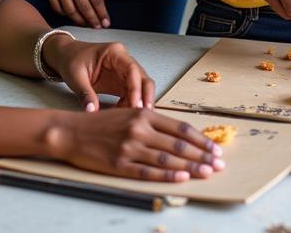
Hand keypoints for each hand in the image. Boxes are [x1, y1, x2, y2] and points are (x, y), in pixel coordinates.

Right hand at [27, 0, 109, 27]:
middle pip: (84, 6)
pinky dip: (65, 14)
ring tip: (87, 24)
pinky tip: (72, 15)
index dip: (102, 12)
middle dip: (93, 20)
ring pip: (70, 10)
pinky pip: (57, 7)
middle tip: (98, 27)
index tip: (106, 22)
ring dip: (80, 20)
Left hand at [46, 37, 154, 111]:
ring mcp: (124, 72)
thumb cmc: (71, 60)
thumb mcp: (76, 76)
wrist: (67, 56)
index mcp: (114, 53)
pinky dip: (129, 106)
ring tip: (133, 119)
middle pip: (142, 77)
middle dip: (145, 96)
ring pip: (140, 87)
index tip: (135, 104)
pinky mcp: (120, 82)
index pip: (132, 69)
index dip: (136, 87)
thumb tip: (92, 112)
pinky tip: (123, 116)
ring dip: (139, 102)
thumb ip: (85, 94)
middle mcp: (123, 60)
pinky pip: (130, 94)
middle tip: (144, 114)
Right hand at [54, 108, 225, 181]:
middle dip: (202, 155)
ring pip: (167, 158)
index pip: (180, 127)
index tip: (215, 148)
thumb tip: (179, 135)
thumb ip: (152, 122)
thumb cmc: (102, 123)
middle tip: (219, 164)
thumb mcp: (130, 113)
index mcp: (145, 114)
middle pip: (178, 143)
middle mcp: (140, 128)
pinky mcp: (119, 164)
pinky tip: (180, 178)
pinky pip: (147, 171)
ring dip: (190, 167)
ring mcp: (129, 147)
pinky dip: (166, 175)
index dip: (200, 139)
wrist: (72, 131)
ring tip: (207, 172)